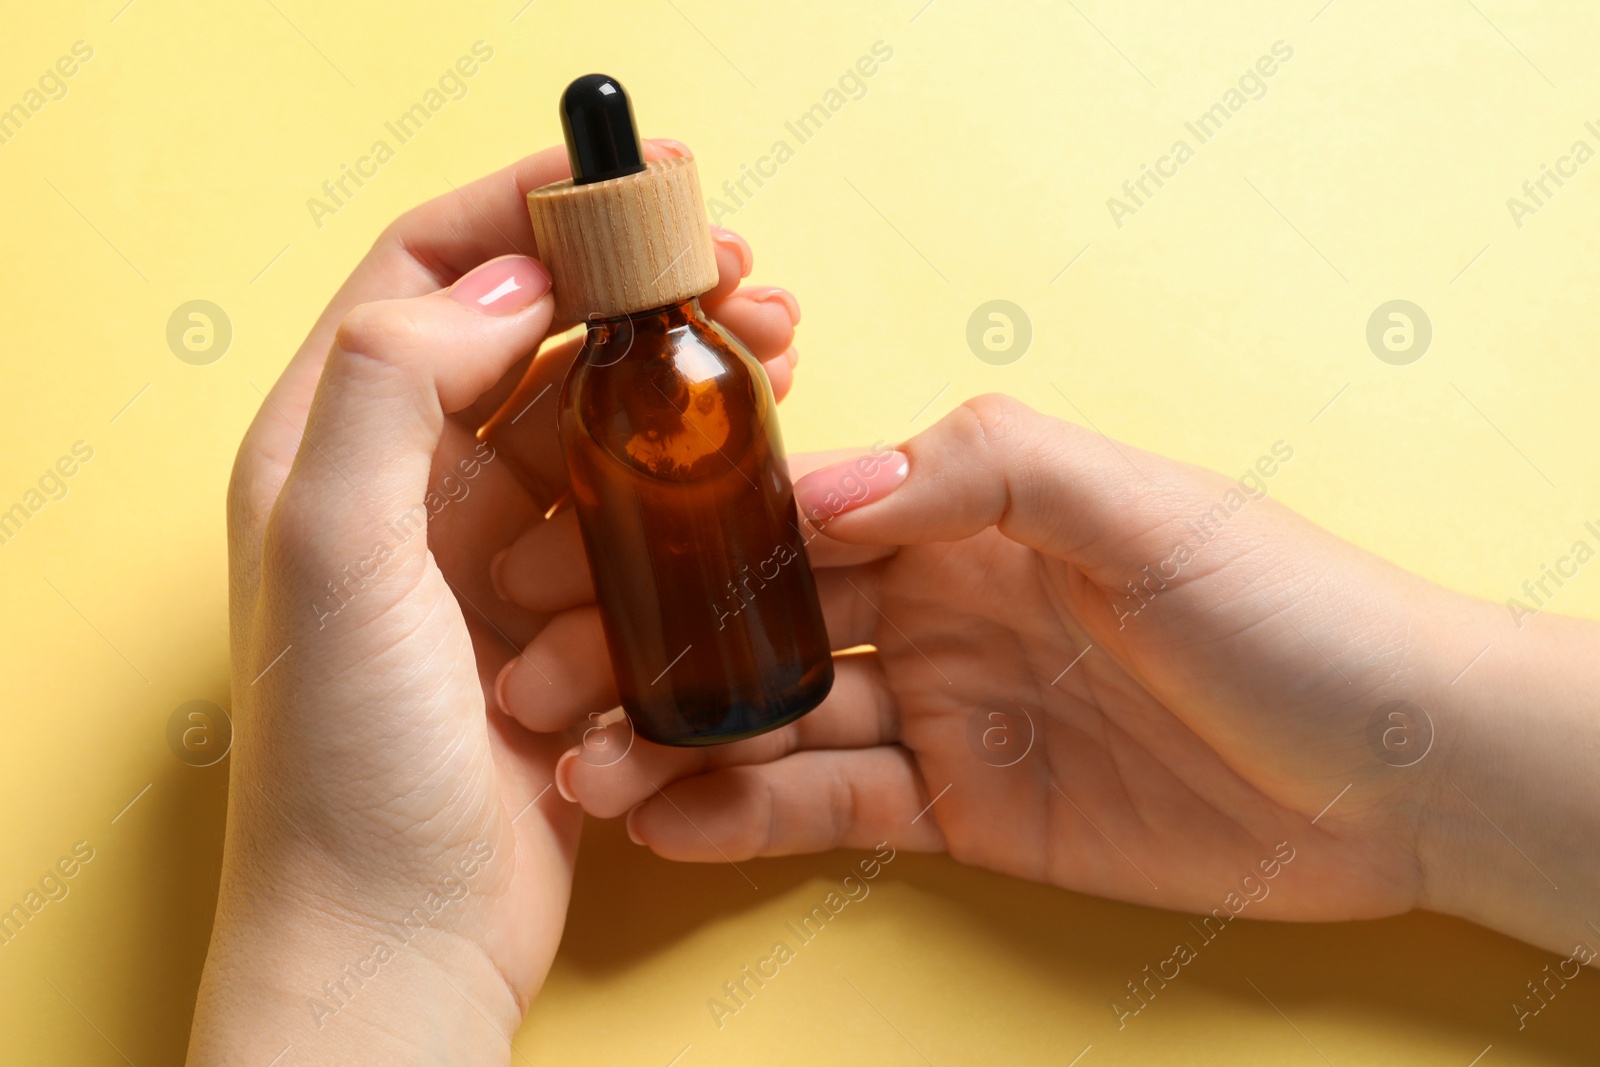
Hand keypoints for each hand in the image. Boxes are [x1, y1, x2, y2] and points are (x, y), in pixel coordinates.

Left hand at [190, 140, 803, 1063]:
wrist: (400, 944)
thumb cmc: (346, 769)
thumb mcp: (338, 558)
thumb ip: (389, 392)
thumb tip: (502, 292)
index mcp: (332, 450)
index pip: (423, 275)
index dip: (524, 211)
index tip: (627, 180)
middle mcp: (408, 491)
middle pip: (535, 344)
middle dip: (636, 295)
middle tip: (738, 270)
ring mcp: (488, 560)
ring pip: (600, 432)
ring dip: (677, 390)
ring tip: (772, 354)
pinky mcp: (559, 625)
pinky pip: (635, 529)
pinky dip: (684, 498)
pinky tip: (742, 481)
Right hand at [507, 394, 1598, 960]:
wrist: (1398, 772)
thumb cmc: (1290, 610)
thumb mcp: (1145, 508)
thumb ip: (986, 471)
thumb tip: (822, 485)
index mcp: (971, 512)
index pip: (800, 511)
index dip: (689, 531)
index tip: (587, 552)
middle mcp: (940, 606)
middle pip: (762, 621)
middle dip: (651, 644)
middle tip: (544, 676)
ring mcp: (945, 712)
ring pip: (779, 723)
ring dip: (676, 739)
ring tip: (581, 764)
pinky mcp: (963, 810)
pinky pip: (833, 811)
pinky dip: (747, 817)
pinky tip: (667, 819)